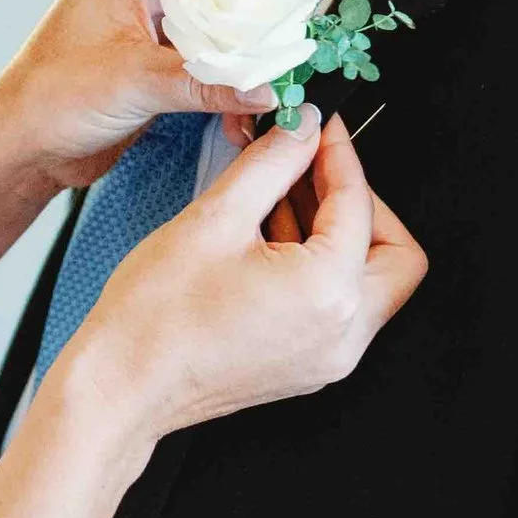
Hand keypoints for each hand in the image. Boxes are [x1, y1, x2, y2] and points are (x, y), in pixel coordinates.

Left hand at [0, 0, 293, 193]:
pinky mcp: (161, 63)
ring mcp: (156, 25)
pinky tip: (253, 101)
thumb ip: (204, 81)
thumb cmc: (47, 97)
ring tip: (294, 64)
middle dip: (275, 5)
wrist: (20, 148)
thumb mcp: (132, 81)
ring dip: (258, 47)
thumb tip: (266, 85)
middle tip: (318, 23)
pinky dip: (237, 78)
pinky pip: (215, 60)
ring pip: (227, 24)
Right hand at [56, 112, 425, 441]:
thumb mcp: (215, 218)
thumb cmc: (156, 319)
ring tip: (281, 199)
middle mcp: (341, 334)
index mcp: (327, 292)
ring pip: (369, 283)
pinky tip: (270, 239)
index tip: (317, 131)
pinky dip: (320, 269)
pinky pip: (337, 308)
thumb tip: (302, 132)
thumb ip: (271, 163)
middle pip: (394, 254)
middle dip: (360, 204)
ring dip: (338, 235)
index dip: (338, 156)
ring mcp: (327, 357)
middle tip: (318, 170)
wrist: (123, 385)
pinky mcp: (306, 366)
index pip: (358, 206)